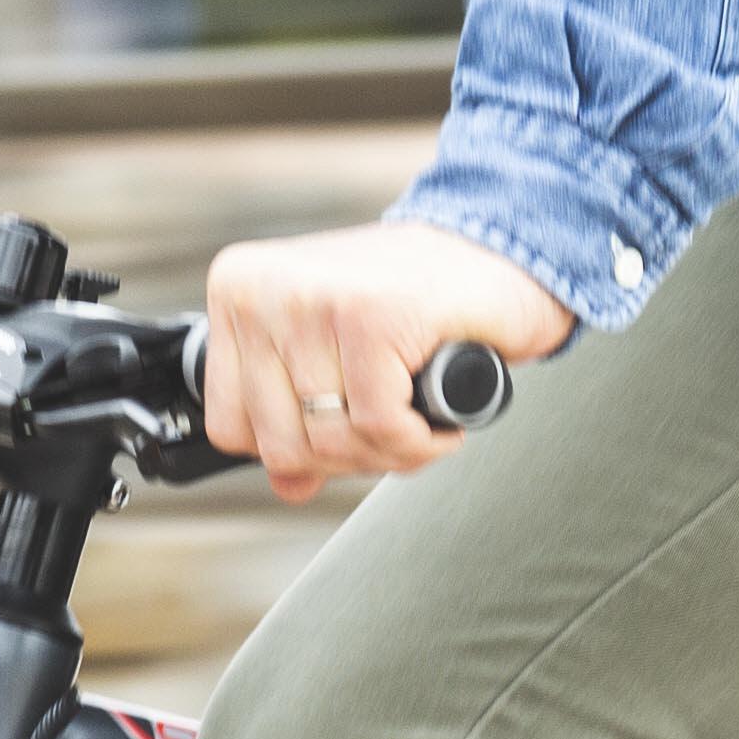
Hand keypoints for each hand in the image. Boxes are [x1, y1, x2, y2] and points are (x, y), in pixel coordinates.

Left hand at [196, 221, 574, 503]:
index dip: (297, 451)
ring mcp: (312, 298)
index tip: (349, 426)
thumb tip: (288, 486)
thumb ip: (299, 417)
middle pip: (280, 445)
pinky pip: (381, 427)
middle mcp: (262, 290)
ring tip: (420, 419)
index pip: (231, 428)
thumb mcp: (337, 358)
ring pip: (330, 443)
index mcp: (238, 292)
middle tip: (397, 426)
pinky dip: (422, 442)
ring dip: (392, 452)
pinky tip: (442, 419)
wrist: (507, 252)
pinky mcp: (369, 315)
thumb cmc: (421, 304)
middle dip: (350, 458)